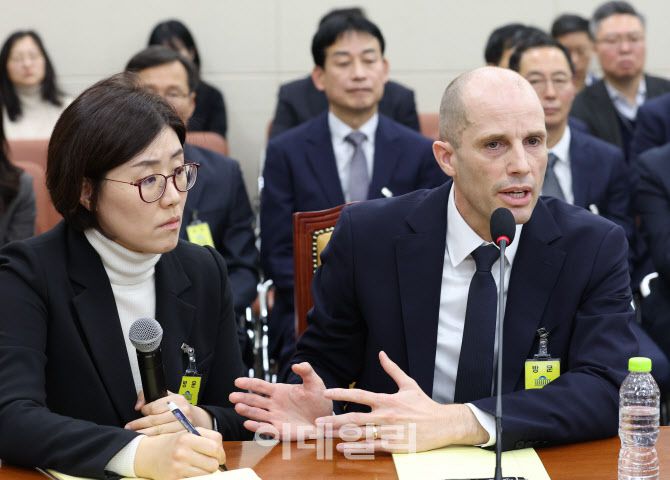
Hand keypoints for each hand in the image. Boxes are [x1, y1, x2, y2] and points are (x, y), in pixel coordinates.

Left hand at [125, 391, 213, 434]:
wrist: (197, 418)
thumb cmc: (179, 408)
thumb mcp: (168, 397)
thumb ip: (150, 396)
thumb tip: (138, 405)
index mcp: (177, 399)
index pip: (155, 406)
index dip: (145, 410)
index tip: (140, 412)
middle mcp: (182, 411)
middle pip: (155, 419)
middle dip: (139, 424)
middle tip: (129, 427)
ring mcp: (184, 424)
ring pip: (159, 430)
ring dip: (145, 433)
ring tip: (134, 435)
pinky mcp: (184, 434)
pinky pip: (166, 438)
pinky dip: (155, 440)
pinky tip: (148, 440)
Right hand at [134, 428, 224, 479]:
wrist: (148, 454)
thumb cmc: (173, 443)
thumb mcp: (188, 433)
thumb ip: (208, 438)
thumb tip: (222, 455)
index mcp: (187, 438)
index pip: (215, 446)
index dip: (221, 453)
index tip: (219, 456)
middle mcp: (182, 452)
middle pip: (212, 463)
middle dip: (213, 464)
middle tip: (208, 462)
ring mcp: (177, 468)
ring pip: (206, 474)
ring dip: (205, 472)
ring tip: (198, 467)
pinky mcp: (173, 479)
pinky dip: (196, 477)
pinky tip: (190, 472)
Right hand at [229, 362, 331, 439]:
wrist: (326, 418)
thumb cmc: (318, 399)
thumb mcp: (314, 383)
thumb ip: (306, 372)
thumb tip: (296, 364)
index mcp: (278, 391)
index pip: (260, 386)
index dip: (249, 383)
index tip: (237, 381)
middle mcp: (273, 404)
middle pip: (254, 400)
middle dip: (243, 398)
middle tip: (232, 396)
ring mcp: (275, 418)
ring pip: (257, 414)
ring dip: (247, 411)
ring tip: (238, 408)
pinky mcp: (280, 431)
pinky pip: (266, 429)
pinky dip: (257, 427)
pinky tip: (248, 424)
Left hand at [316, 351, 488, 452]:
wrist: (443, 424)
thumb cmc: (424, 404)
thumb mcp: (408, 384)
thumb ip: (392, 369)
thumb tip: (381, 353)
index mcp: (387, 400)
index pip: (360, 395)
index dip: (342, 393)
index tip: (327, 393)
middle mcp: (385, 415)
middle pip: (354, 418)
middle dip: (334, 419)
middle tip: (317, 421)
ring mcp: (389, 431)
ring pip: (360, 434)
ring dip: (340, 434)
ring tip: (323, 435)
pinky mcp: (394, 445)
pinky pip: (371, 447)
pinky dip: (355, 448)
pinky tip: (342, 447)